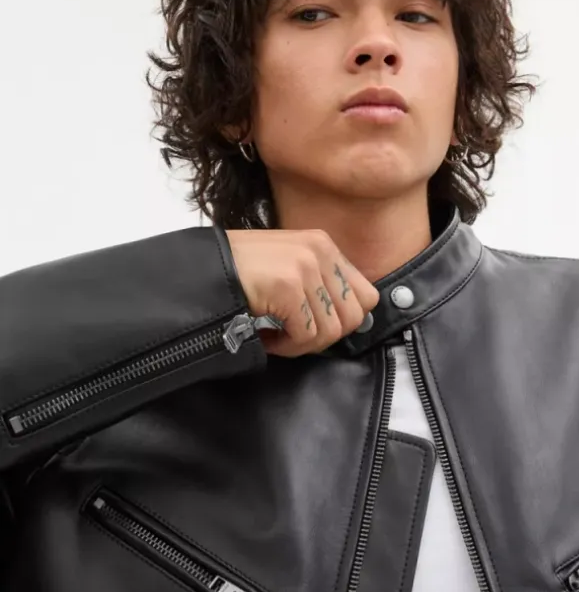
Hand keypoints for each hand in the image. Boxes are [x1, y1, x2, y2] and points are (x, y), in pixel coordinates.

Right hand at [224, 229, 379, 356]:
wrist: (198, 271)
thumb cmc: (238, 274)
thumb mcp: (288, 267)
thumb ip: (320, 285)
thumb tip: (352, 320)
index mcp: (324, 245)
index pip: (366, 296)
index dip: (343, 320)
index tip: (315, 326)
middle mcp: (319, 251)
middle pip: (353, 317)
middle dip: (322, 336)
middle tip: (292, 334)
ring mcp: (305, 267)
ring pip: (330, 332)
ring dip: (300, 343)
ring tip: (274, 333)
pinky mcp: (288, 286)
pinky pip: (305, 336)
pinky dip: (284, 346)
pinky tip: (264, 334)